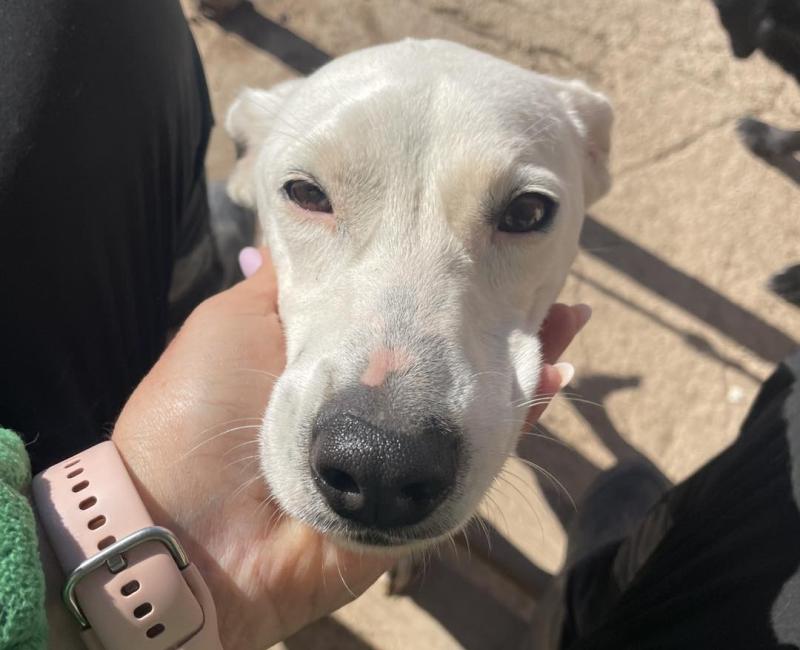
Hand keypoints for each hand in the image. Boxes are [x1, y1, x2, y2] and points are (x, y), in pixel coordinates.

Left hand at [109, 248, 588, 648]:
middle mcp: (376, 403)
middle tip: (544, 287)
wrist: (184, 515)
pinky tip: (550, 377)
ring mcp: (399, 452)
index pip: (408, 312)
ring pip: (476, 404)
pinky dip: (519, 420)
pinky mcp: (416, 499)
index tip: (484, 241)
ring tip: (565, 322)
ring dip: (523, 362)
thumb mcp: (241, 318)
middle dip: (500, 320)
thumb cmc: (200, 403)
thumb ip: (296, 281)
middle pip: (452, 356)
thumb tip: (325, 224)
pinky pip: (479, 461)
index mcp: (337, 359)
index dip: (448, 277)